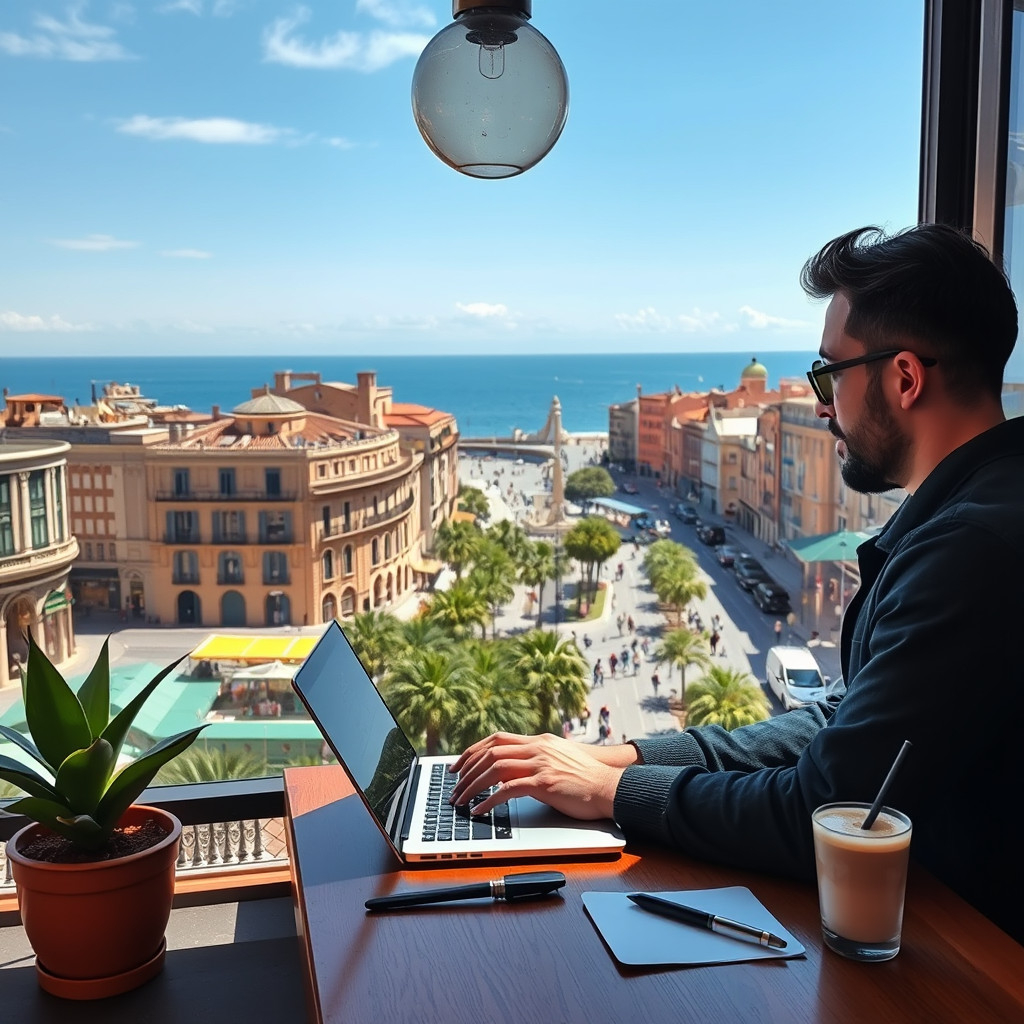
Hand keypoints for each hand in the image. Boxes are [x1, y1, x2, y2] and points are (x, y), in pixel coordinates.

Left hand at [447, 732, 634, 820]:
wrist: (610, 786)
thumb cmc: (586, 778)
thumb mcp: (559, 759)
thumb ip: (537, 759)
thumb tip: (513, 769)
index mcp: (539, 741)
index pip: (496, 739)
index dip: (473, 751)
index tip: (458, 765)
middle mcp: (537, 748)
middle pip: (490, 752)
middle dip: (466, 769)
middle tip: (453, 785)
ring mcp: (541, 763)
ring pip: (494, 769)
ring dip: (472, 786)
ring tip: (460, 801)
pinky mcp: (545, 782)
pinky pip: (508, 789)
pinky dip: (489, 800)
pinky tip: (480, 810)